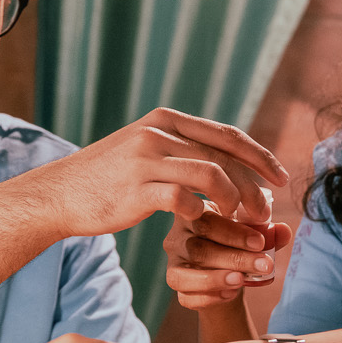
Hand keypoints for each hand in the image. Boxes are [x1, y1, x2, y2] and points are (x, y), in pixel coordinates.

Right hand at [25, 108, 288, 238]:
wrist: (60, 193)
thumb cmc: (108, 177)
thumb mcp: (144, 147)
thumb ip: (179, 146)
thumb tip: (222, 156)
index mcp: (165, 119)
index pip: (226, 134)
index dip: (260, 155)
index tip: (281, 177)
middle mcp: (158, 133)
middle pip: (225, 155)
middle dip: (255, 184)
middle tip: (267, 210)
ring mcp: (146, 160)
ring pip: (211, 175)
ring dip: (233, 200)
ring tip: (239, 221)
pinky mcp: (136, 189)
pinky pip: (182, 200)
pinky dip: (199, 213)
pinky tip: (200, 223)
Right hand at [164, 201, 292, 308]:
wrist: (227, 275)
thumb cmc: (237, 245)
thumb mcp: (253, 236)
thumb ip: (268, 233)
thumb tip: (284, 231)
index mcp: (194, 213)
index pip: (207, 220)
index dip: (235, 232)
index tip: (261, 243)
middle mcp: (177, 237)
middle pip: (198, 248)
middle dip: (234, 258)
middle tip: (264, 265)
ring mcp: (172, 263)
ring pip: (184, 274)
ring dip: (216, 278)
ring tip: (242, 280)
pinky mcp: (175, 285)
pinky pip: (185, 296)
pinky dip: (209, 297)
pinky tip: (229, 294)